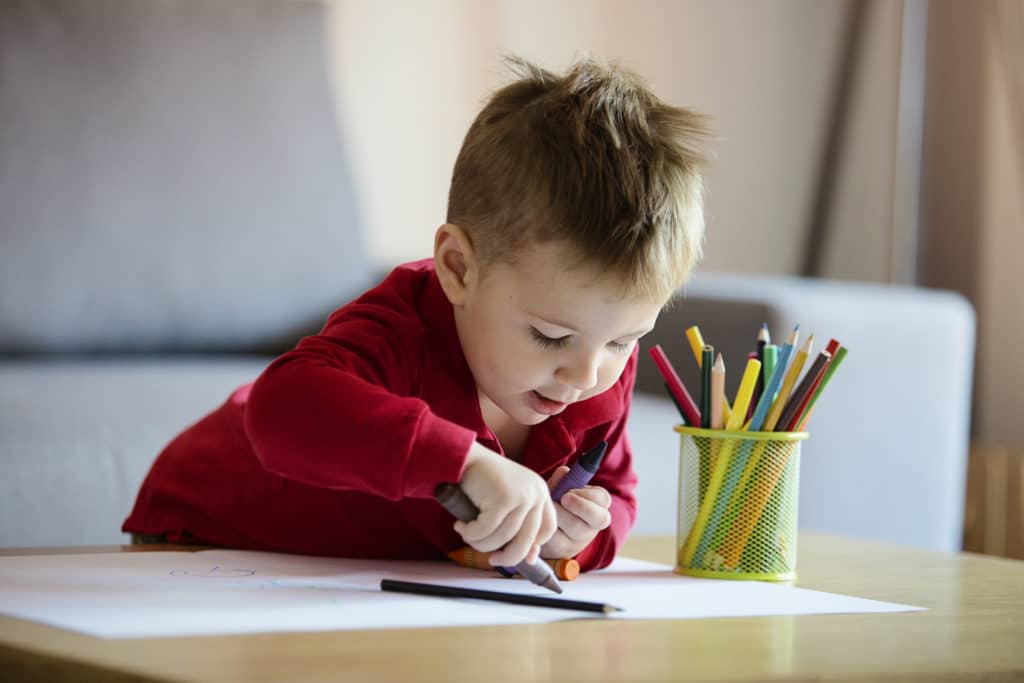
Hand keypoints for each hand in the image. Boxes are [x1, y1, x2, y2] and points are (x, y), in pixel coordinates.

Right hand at [456, 442, 557, 566]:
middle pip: (527, 540)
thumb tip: (529, 558)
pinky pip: (486, 531)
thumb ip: (518, 526)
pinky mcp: (503, 498)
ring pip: (503, 538)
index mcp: (540, 492)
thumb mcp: (507, 503)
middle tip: (491, 560)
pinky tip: (460, 525)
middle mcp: (536, 493)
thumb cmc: (481, 481)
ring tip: (466, 533)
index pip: (547, 529)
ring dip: (481, 543)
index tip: (514, 555)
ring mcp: (522, 495)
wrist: (462, 456)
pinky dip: (470, 533)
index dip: (532, 546)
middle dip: (508, 557)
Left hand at [539, 466, 612, 558]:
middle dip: (578, 505)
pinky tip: (539, 521)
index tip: (569, 492)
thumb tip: (563, 472)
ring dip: (559, 514)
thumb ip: (562, 480)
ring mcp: (580, 540)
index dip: (587, 494)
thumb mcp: (559, 489)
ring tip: (547, 508)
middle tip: (562, 499)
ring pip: (576, 528)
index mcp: (597, 506)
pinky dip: (545, 528)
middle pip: (598, 517)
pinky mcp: (564, 550)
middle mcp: (593, 525)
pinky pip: (557, 539)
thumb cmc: (555, 502)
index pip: (603, 499)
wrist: (542, 528)